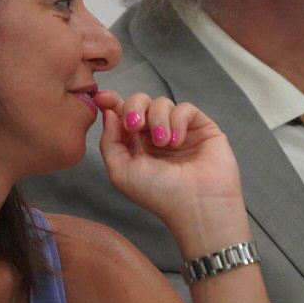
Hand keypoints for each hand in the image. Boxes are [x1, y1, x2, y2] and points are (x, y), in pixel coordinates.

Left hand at [95, 90, 250, 255]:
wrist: (195, 205)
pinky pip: (184, 108)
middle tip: (136, 126)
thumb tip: (108, 112)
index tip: (103, 97)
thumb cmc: (159, 194)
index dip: (111, 101)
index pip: (121, 114)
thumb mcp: (121, 171)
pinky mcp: (200, 127)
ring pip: (161, 102)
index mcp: (135, 144)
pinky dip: (177, 121)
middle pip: (139, 101)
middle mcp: (155, 134)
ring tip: (164, 144)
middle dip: (133, 107)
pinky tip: (177, 141)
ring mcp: (178, 129)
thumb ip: (110, 141)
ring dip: (158, 120)